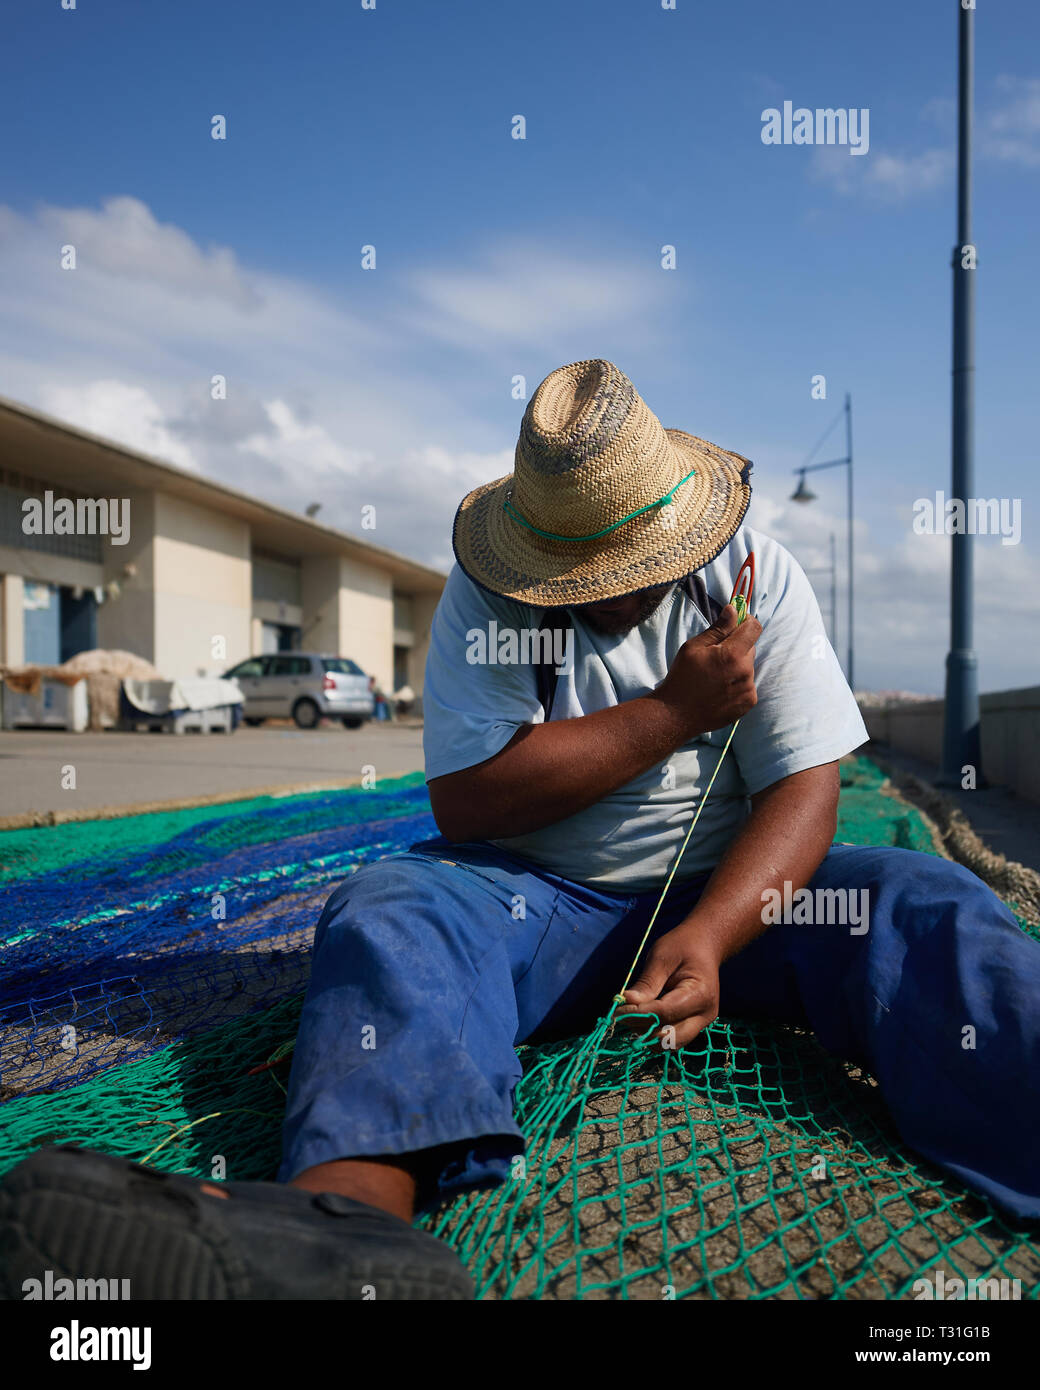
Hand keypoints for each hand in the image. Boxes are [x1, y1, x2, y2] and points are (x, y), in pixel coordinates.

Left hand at [614, 925, 720, 1049]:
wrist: (706, 946)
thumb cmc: (683, 946)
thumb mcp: (661, 957)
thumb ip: (647, 982)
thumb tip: (627, 1002)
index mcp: (700, 994)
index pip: (665, 1013)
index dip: (638, 1014)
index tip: (617, 1010)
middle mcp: (705, 1014)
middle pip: (670, 1038)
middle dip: (642, 1029)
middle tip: (622, 1014)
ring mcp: (702, 1022)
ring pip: (670, 1043)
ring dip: (647, 1034)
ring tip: (632, 1014)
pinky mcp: (695, 1025)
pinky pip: (672, 1038)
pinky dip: (654, 1032)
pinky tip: (642, 1016)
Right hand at [654, 602, 760, 740]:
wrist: (677, 714)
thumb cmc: (682, 677)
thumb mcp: (694, 647)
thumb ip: (718, 628)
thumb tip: (733, 609)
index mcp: (732, 655)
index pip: (754, 628)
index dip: (746, 621)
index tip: (736, 623)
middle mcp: (745, 672)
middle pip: (750, 648)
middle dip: (737, 646)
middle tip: (715, 655)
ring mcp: (748, 689)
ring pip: (748, 667)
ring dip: (737, 666)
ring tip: (715, 676)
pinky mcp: (748, 703)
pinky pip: (748, 684)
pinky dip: (738, 682)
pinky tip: (720, 688)